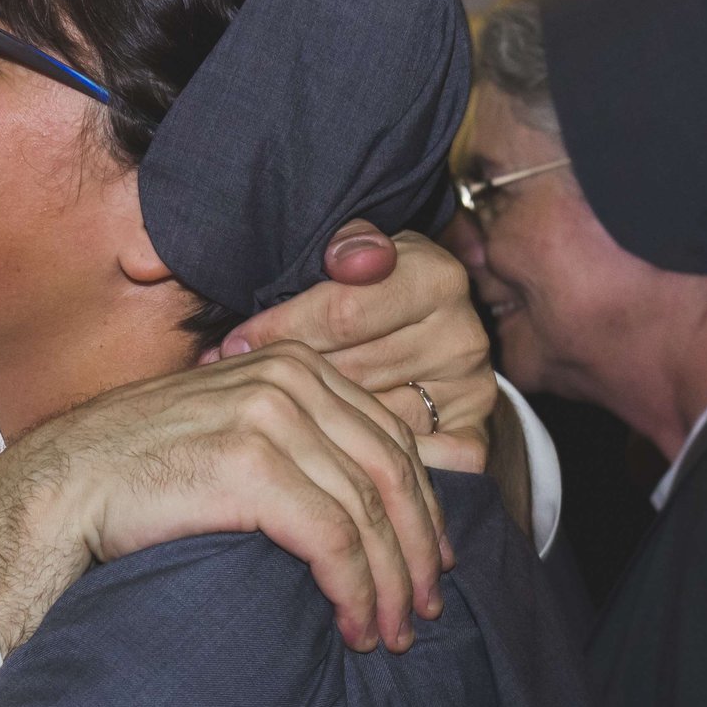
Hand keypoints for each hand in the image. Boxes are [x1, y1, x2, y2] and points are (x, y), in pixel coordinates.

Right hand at [0, 340, 445, 656]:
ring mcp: (270, 416)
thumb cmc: (144, 476)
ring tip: (389, 634)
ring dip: (389, 584)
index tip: (429, 566)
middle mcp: (290, 379)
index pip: (390, 439)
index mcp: (294, 365)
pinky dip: (355, 590)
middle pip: (392, 473)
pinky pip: (333, 538)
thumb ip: (300, 446)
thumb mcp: (234, 437)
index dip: (422, 509)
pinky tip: (354, 626)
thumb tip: (379, 497)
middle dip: (416, 552)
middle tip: (422, 612)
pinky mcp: (249, 465)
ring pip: (369, 511)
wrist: (61, 489)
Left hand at [214, 222, 492, 473]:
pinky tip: (327, 452)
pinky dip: (367, 460)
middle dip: (290, 379)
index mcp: (436, 276)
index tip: (233, 346)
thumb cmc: (372, 295)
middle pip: (352, 368)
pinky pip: (410, 459)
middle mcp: (462, 334)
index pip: (343, 311)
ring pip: (373, 418)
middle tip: (240, 387)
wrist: (428, 340)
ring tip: (272, 417)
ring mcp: (472, 389)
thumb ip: (346, 246)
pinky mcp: (474, 434)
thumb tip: (345, 258)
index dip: (280, 329)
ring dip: (318, 421)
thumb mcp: (356, 256)